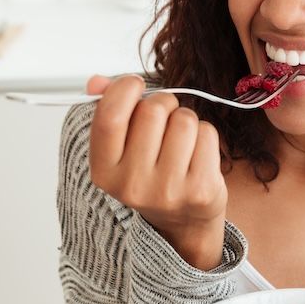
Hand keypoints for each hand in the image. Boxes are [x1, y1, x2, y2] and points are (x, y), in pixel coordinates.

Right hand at [85, 75, 227, 268]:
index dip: (123, 88)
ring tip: (181, 141)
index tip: (134, 84)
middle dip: (162, 104)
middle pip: (152, 111)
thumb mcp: (121, 149)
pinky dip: (205, 135)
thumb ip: (107, 111)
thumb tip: (97, 82)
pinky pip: (207, 134)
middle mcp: (132, 185)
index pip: (110, 116)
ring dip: (185, 120)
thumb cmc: (151, 175)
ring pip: (184, 119)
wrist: (183, 221)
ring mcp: (168, 191)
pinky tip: (197, 155)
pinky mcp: (201, 190)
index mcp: (104, 172)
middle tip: (164, 119)